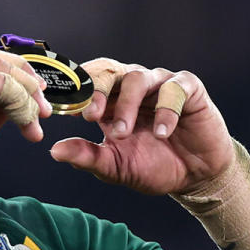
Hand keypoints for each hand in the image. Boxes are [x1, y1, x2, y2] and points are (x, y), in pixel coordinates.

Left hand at [50, 58, 234, 194]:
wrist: (195, 177)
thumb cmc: (152, 167)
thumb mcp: (114, 166)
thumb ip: (87, 156)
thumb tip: (54, 151)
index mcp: (110, 101)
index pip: (87, 84)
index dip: (74, 93)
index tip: (61, 110)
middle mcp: (132, 87)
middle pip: (107, 71)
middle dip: (96, 91)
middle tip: (91, 115)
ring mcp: (159, 85)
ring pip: (137, 77)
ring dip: (127, 105)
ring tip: (124, 133)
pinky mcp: (188, 89)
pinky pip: (174, 88)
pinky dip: (165, 109)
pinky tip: (161, 132)